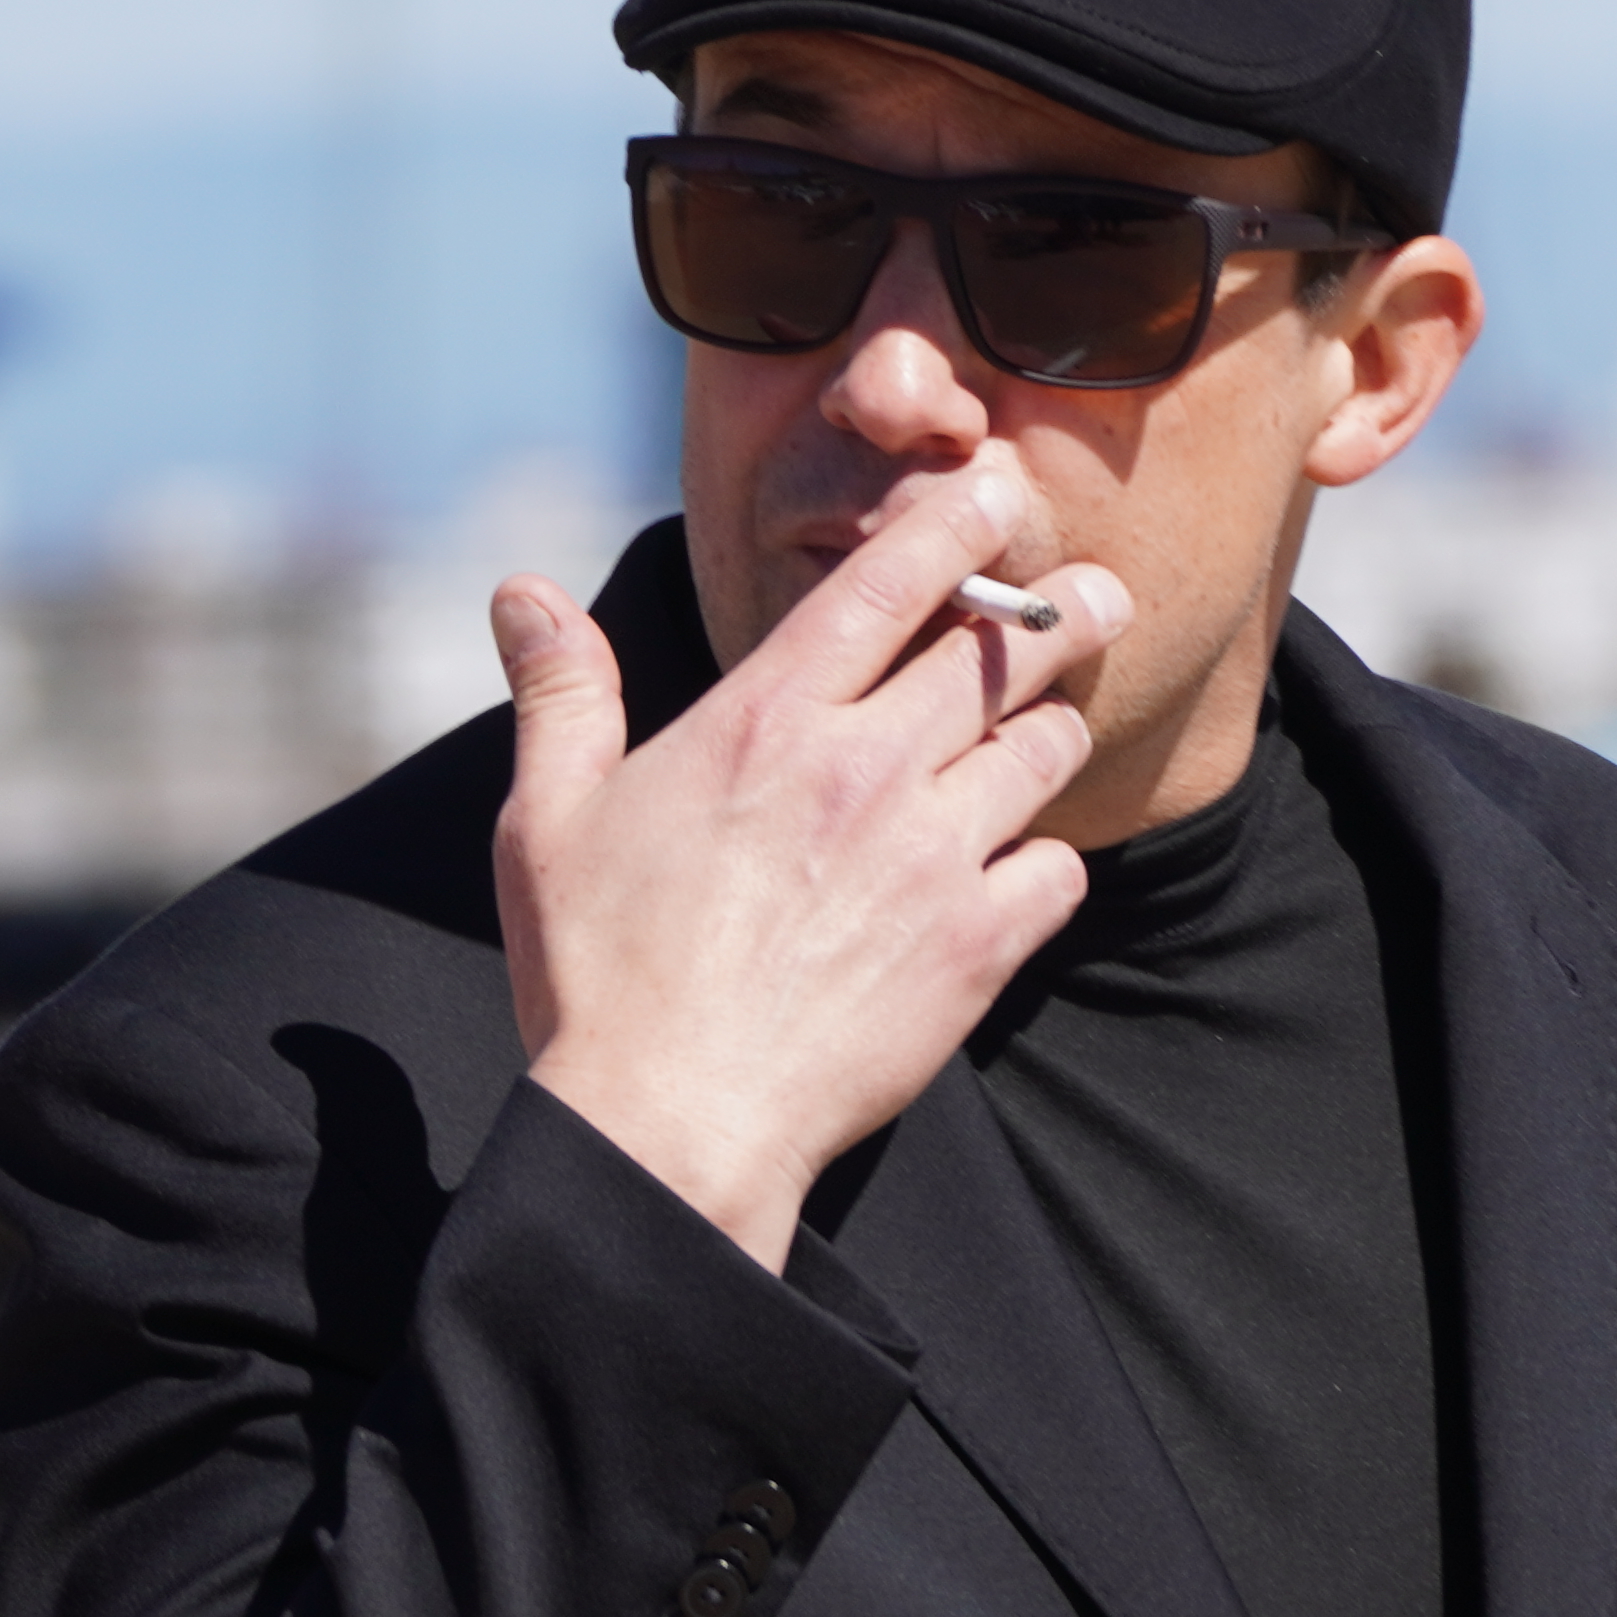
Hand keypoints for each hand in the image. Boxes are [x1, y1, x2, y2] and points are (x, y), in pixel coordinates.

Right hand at [493, 462, 1131, 1269]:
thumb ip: (560, 693)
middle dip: (1058, 608)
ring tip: (1049, 726)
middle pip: (1000, 649)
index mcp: (765, 720)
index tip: (995, 491)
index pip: (886, 582)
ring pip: (1045, 748)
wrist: (669, 1125)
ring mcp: (931, 857)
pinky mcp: (974, 947)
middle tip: (1096, 591)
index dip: (951, 522)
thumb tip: (520, 592)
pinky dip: (1048, 862)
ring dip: (1052, 727)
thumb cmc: (597, 974)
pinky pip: (1058, 871)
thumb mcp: (549, 818)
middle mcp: (863, 769)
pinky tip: (1020, 868)